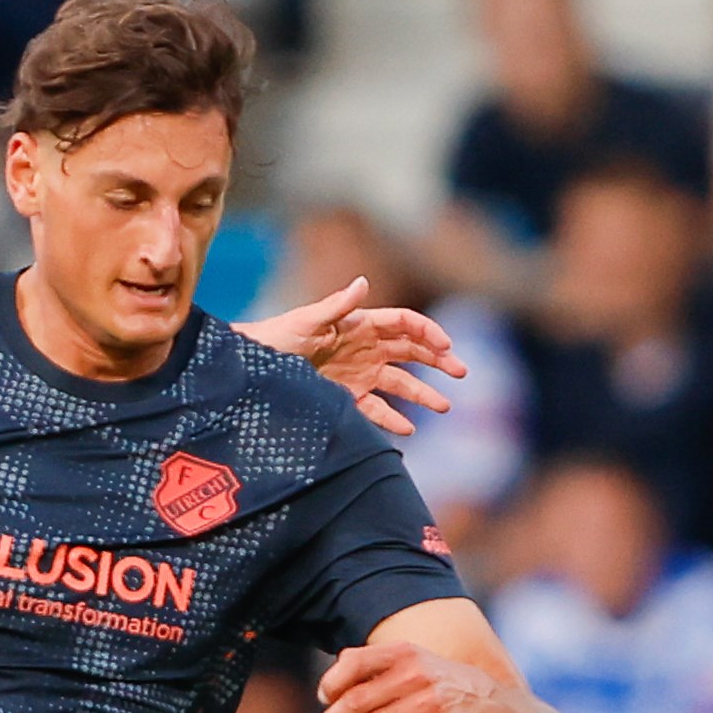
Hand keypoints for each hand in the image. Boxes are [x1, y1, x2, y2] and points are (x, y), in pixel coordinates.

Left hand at [235, 279, 465, 436]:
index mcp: (360, 324)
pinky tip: (409, 430)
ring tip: (445, 406)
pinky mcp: (347, 398)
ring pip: (399, 383)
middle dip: (438, 361)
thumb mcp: (306, 321)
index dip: (428, 331)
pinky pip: (375, 410)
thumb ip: (337, 306)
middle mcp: (364, 348)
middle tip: (461, 373)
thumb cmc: (275, 338)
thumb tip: (364, 282)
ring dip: (423, 393)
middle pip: (411, 352)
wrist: (250, 368)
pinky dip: (392, 419)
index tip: (446, 346)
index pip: (404, 323)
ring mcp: (358, 374)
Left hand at [318, 639, 507, 712]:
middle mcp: (415, 674)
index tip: (324, 700)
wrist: (487, 703)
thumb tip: (327, 686)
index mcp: (403, 653)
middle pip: (356, 701)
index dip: (331, 684)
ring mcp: (428, 704)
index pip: (353, 663)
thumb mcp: (408, 661)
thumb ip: (370, 665)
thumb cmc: (432, 683)